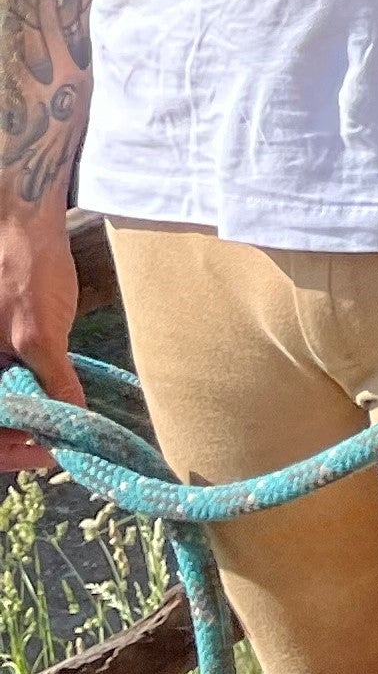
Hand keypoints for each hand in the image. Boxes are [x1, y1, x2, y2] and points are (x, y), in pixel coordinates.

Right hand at [0, 203, 83, 476]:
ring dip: (26, 417)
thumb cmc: (24, 268)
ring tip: (61, 427)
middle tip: (60, 445)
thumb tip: (74, 425)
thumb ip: (54, 384)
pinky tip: (54, 398)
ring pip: (3, 401)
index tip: (49, 454)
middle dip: (19, 437)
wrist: (22, 219)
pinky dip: (29, 393)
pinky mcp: (0, 340)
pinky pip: (8, 379)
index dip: (11, 451)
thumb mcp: (41, 334)